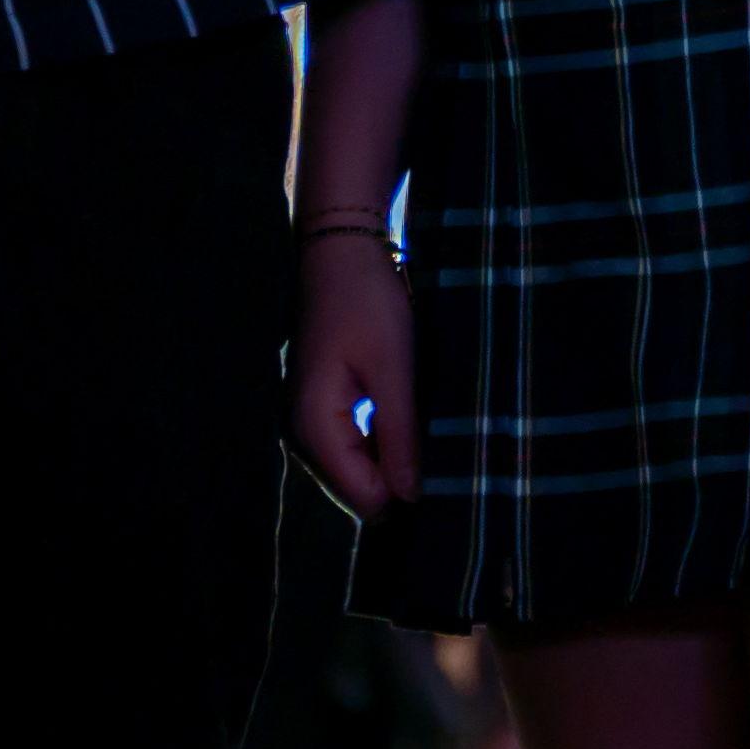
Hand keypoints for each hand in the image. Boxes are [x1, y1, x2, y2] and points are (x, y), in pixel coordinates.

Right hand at [293, 222, 417, 514]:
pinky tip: (409, 429)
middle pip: (356, 489)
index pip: (363, 497)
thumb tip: (411, 498)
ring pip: (354, 469)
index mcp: (315, 426)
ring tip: (431, 444)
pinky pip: (351, 446)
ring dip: (390, 463)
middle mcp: (301, 432)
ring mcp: (307, 419)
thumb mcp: (393, 369)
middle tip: (444, 461)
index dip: (405, 496)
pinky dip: (379, 445)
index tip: (448, 479)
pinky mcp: (319, 406)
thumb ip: (399, 436)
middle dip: (397, 483)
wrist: (339, 251)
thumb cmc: (367, 302)